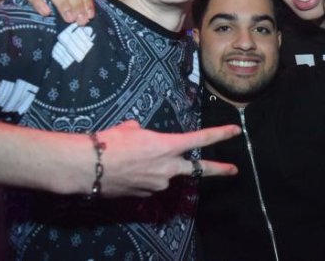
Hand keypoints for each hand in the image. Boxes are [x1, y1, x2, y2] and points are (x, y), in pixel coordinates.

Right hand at [95, 121, 240, 196]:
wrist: (88, 167)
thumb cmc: (109, 142)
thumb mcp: (130, 128)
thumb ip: (142, 132)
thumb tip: (138, 133)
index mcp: (168, 145)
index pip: (201, 139)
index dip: (220, 134)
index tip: (236, 131)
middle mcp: (168, 167)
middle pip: (199, 169)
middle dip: (218, 169)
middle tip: (233, 170)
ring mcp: (158, 184)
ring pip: (167, 174)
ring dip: (157, 168)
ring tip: (132, 160)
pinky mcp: (145, 195)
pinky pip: (150, 183)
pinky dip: (143, 177)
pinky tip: (125, 171)